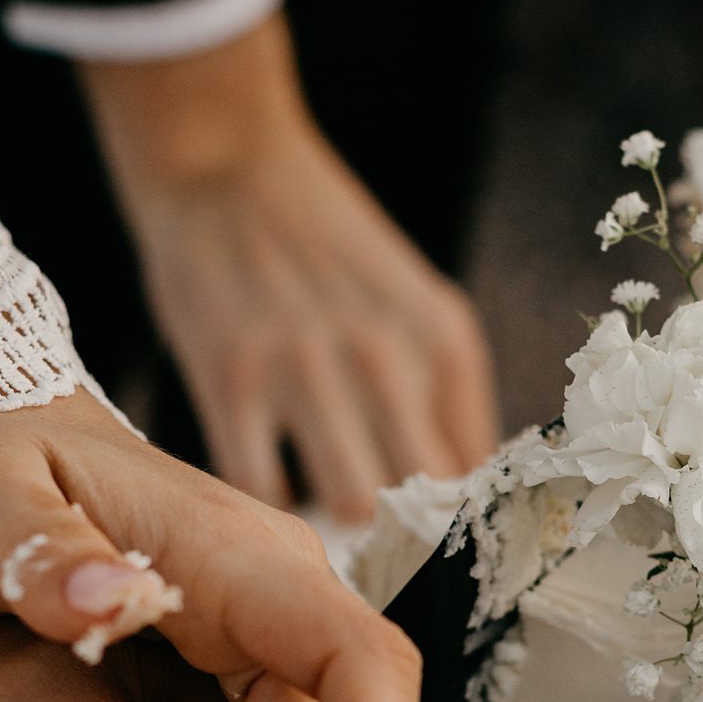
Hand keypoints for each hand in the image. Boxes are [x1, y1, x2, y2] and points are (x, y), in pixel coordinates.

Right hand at [81, 13, 500, 521]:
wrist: (226, 164)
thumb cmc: (322, 246)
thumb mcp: (409, 301)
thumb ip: (439, 391)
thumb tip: (459, 493)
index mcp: (442, 336)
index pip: (476, 471)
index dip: (455, 516)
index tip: (427, 529)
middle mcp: (387, 352)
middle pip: (423, 498)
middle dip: (401, 530)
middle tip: (372, 537)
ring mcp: (308, 366)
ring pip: (352, 502)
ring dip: (333, 520)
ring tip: (315, 502)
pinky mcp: (231, 376)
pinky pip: (261, 485)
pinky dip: (263, 497)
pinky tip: (262, 472)